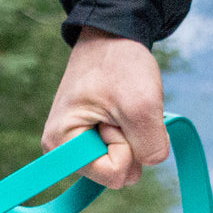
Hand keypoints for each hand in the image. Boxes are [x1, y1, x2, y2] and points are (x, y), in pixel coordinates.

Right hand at [40, 27, 168, 187]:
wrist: (111, 38)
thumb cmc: (118, 65)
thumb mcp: (142, 104)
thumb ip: (151, 145)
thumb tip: (150, 162)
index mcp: (61, 148)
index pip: (113, 175)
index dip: (127, 146)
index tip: (116, 115)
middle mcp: (62, 155)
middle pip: (118, 174)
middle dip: (130, 143)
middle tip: (119, 109)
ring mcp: (77, 150)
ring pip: (124, 165)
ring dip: (133, 136)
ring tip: (120, 107)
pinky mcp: (90, 143)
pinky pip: (124, 154)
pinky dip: (131, 133)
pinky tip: (120, 113)